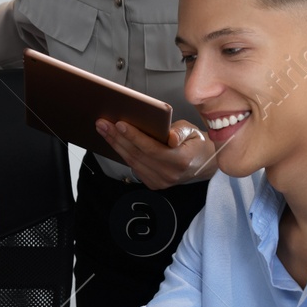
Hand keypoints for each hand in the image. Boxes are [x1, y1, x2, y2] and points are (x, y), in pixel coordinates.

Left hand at [96, 117, 216, 189]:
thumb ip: (180, 131)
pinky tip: (113, 140)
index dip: (134, 136)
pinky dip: (122, 152)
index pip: (151, 148)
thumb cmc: (196, 143)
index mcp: (180, 161)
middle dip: (117, 137)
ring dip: (115, 144)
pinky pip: (134, 167)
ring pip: (132, 161)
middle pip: (137, 155)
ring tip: (103, 129)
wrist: (204, 164)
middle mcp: (169, 174)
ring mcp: (161, 182)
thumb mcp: (193, 132)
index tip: (119, 124)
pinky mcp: (154, 183)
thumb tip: (170, 137)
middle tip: (102, 123)